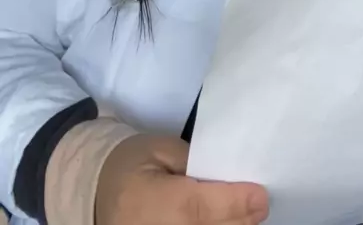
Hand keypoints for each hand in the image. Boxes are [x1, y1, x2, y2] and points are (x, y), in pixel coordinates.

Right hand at [95, 133, 268, 224]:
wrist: (95, 192)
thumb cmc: (131, 163)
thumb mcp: (161, 149)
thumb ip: (195, 162)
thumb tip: (228, 177)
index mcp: (158, 202)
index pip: (203, 208)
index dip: (237, 203)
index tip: (261, 196)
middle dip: (241, 220)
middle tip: (258, 205)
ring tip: (243, 214)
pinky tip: (226, 222)